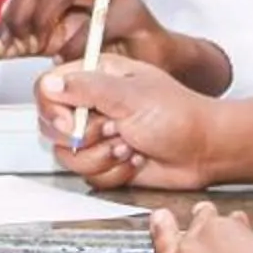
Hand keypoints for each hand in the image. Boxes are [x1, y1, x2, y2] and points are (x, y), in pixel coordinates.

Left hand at [0, 0, 230, 93]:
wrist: (152, 61)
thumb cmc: (106, 47)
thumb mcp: (54, 43)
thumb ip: (23, 44)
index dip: (9, 12)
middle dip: (20, 14)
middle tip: (17, 44)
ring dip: (45, 23)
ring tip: (44, 50)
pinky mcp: (131, 9)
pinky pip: (92, 22)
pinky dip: (74, 45)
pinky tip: (68, 59)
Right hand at [38, 52, 224, 190]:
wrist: (205, 151)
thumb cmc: (180, 116)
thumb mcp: (131, 96)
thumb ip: (87, 88)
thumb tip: (50, 84)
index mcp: (96, 77)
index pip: (47, 89)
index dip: (52, 111)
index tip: (70, 124)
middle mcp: (92, 105)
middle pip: (52, 127)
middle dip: (84, 139)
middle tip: (114, 131)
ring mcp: (98, 136)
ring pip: (69, 157)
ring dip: (102, 157)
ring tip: (130, 146)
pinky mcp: (105, 162)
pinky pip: (89, 176)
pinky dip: (114, 173)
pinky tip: (135, 160)